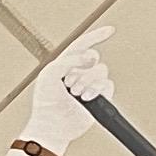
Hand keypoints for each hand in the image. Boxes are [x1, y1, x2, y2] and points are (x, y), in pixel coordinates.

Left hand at [18, 36, 111, 155]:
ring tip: (76, 93)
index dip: (96, 36)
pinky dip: (97, 90)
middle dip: (82, 69)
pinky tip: (86, 98)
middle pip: (94, 58)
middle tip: (68, 83)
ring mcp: (89, 85)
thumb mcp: (50, 73)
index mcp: (65, 64)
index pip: (82, 45)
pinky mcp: (99, 97)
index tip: (110, 30)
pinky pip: (107, 85)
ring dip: (88, 81)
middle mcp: (78, 72)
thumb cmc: (45, 102)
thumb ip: (70, 60)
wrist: (52, 125)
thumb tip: (92, 58)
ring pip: (101, 71)